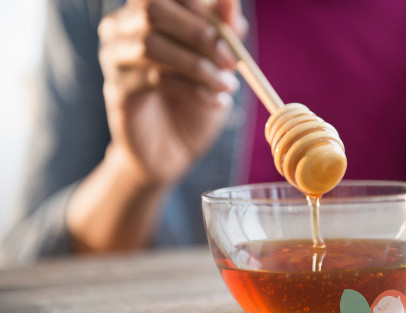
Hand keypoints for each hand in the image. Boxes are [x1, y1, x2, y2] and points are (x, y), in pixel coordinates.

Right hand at [98, 0, 247, 187]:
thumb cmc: (194, 98)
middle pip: (153, 11)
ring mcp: (114, 59)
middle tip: (232, 61)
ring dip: (199, 67)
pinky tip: (215, 102)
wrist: (173, 148)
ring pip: (152, 46)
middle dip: (200, 34)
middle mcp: (121, 29)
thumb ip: (221, 29)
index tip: (230, 28)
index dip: (197, 5)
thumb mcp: (215, 61)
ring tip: (228, 86)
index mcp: (144, 13)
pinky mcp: (118, 92)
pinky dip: (193, 90)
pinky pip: (156, 81)